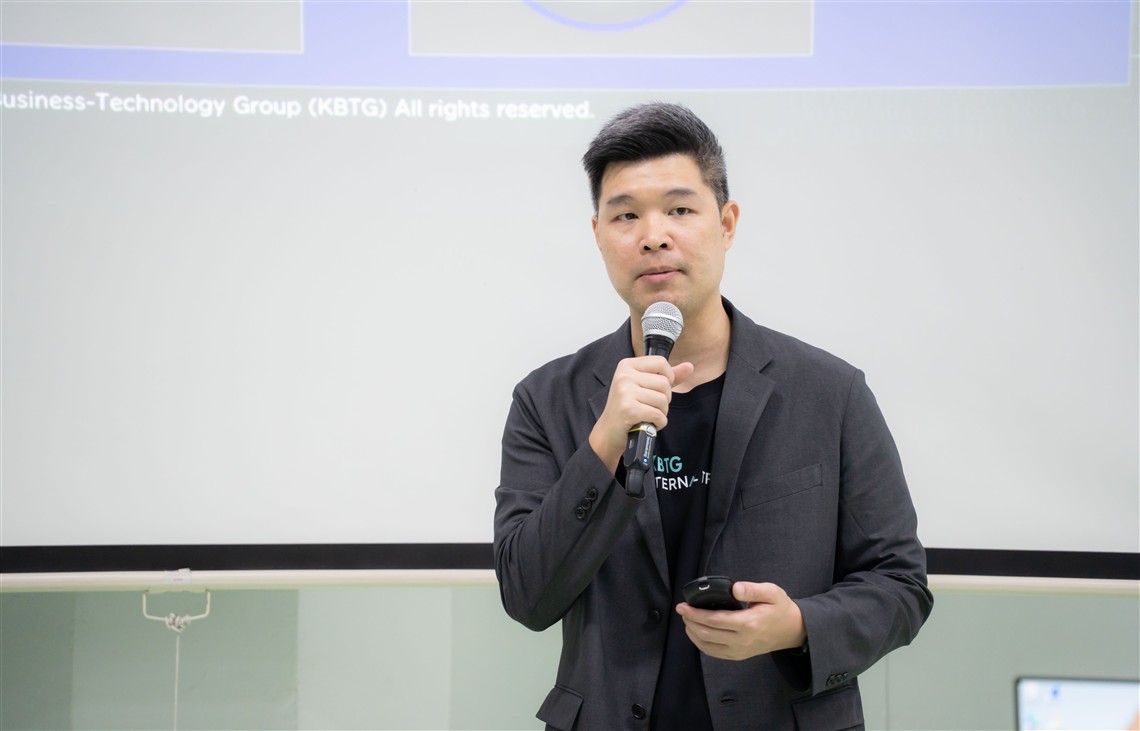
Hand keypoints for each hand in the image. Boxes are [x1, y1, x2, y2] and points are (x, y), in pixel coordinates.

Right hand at [589, 356, 693, 472]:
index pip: (661, 362)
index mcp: (627, 365)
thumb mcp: (644, 386)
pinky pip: (658, 415)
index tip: (657, 389)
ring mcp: (625, 392)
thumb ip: (667, 376)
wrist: (608, 432)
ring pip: (663, 400)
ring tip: (648, 415)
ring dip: (661, 413)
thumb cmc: (627, 408)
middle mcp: (624, 375)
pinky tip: (648, 424)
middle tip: (650, 406)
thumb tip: (689, 366)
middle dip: (664, 399)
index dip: (667, 377)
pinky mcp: (628, 409)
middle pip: (664, 383)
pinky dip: (658, 423)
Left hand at [676, 581, 806, 660]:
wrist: (792, 630)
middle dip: (690, 622)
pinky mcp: (738, 655)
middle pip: (707, 634)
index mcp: (748, 624)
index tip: (683, 606)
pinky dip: (701, 644)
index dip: (695, 613)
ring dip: (693, 633)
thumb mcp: (772, 593)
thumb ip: (753, 589)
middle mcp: (742, 640)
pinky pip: (714, 653)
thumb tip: (735, 588)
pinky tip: (696, 633)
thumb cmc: (780, 609)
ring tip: (687, 620)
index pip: (715, 620)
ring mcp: (739, 651)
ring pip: (708, 646)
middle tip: (682, 610)